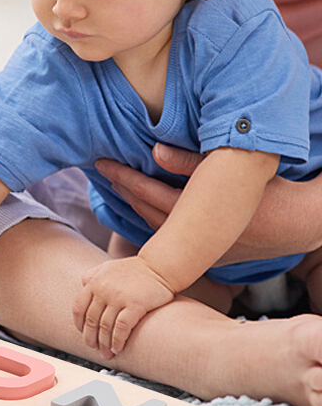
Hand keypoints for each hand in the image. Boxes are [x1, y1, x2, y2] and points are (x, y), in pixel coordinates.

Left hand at [72, 256, 174, 358]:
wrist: (158, 266)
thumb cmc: (133, 269)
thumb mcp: (107, 267)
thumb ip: (92, 275)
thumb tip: (83, 286)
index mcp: (95, 282)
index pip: (79, 307)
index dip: (79, 323)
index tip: (83, 332)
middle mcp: (103, 290)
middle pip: (91, 320)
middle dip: (91, 338)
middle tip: (94, 348)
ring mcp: (118, 297)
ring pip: (105, 326)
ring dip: (104, 344)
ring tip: (106, 354)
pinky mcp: (135, 305)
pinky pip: (121, 327)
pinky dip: (118, 340)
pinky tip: (118, 348)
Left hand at [96, 143, 321, 257]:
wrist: (303, 225)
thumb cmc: (271, 192)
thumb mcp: (233, 172)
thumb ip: (191, 162)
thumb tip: (153, 150)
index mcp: (198, 216)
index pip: (149, 194)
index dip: (124, 178)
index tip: (103, 163)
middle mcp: (195, 238)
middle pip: (146, 211)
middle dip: (124, 190)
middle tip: (105, 171)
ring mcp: (201, 251)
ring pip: (156, 227)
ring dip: (135, 206)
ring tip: (118, 186)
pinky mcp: (211, 256)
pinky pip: (171, 238)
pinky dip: (153, 221)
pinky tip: (144, 209)